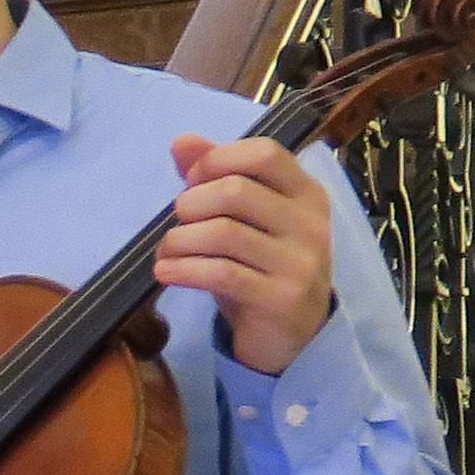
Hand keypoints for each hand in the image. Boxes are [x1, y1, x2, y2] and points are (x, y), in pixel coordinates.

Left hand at [158, 134, 333, 375]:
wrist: (291, 334)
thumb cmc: (260, 266)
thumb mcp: (242, 219)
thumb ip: (215, 176)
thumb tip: (182, 140)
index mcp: (305, 193)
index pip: (264, 153)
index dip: (217, 159)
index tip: (191, 179)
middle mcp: (310, 223)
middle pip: (234, 192)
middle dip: (190, 204)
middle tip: (177, 222)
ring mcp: (300, 262)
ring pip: (223, 233)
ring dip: (179, 240)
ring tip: (166, 251)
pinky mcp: (281, 298)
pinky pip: (221, 273)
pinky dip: (183, 269)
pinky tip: (164, 271)